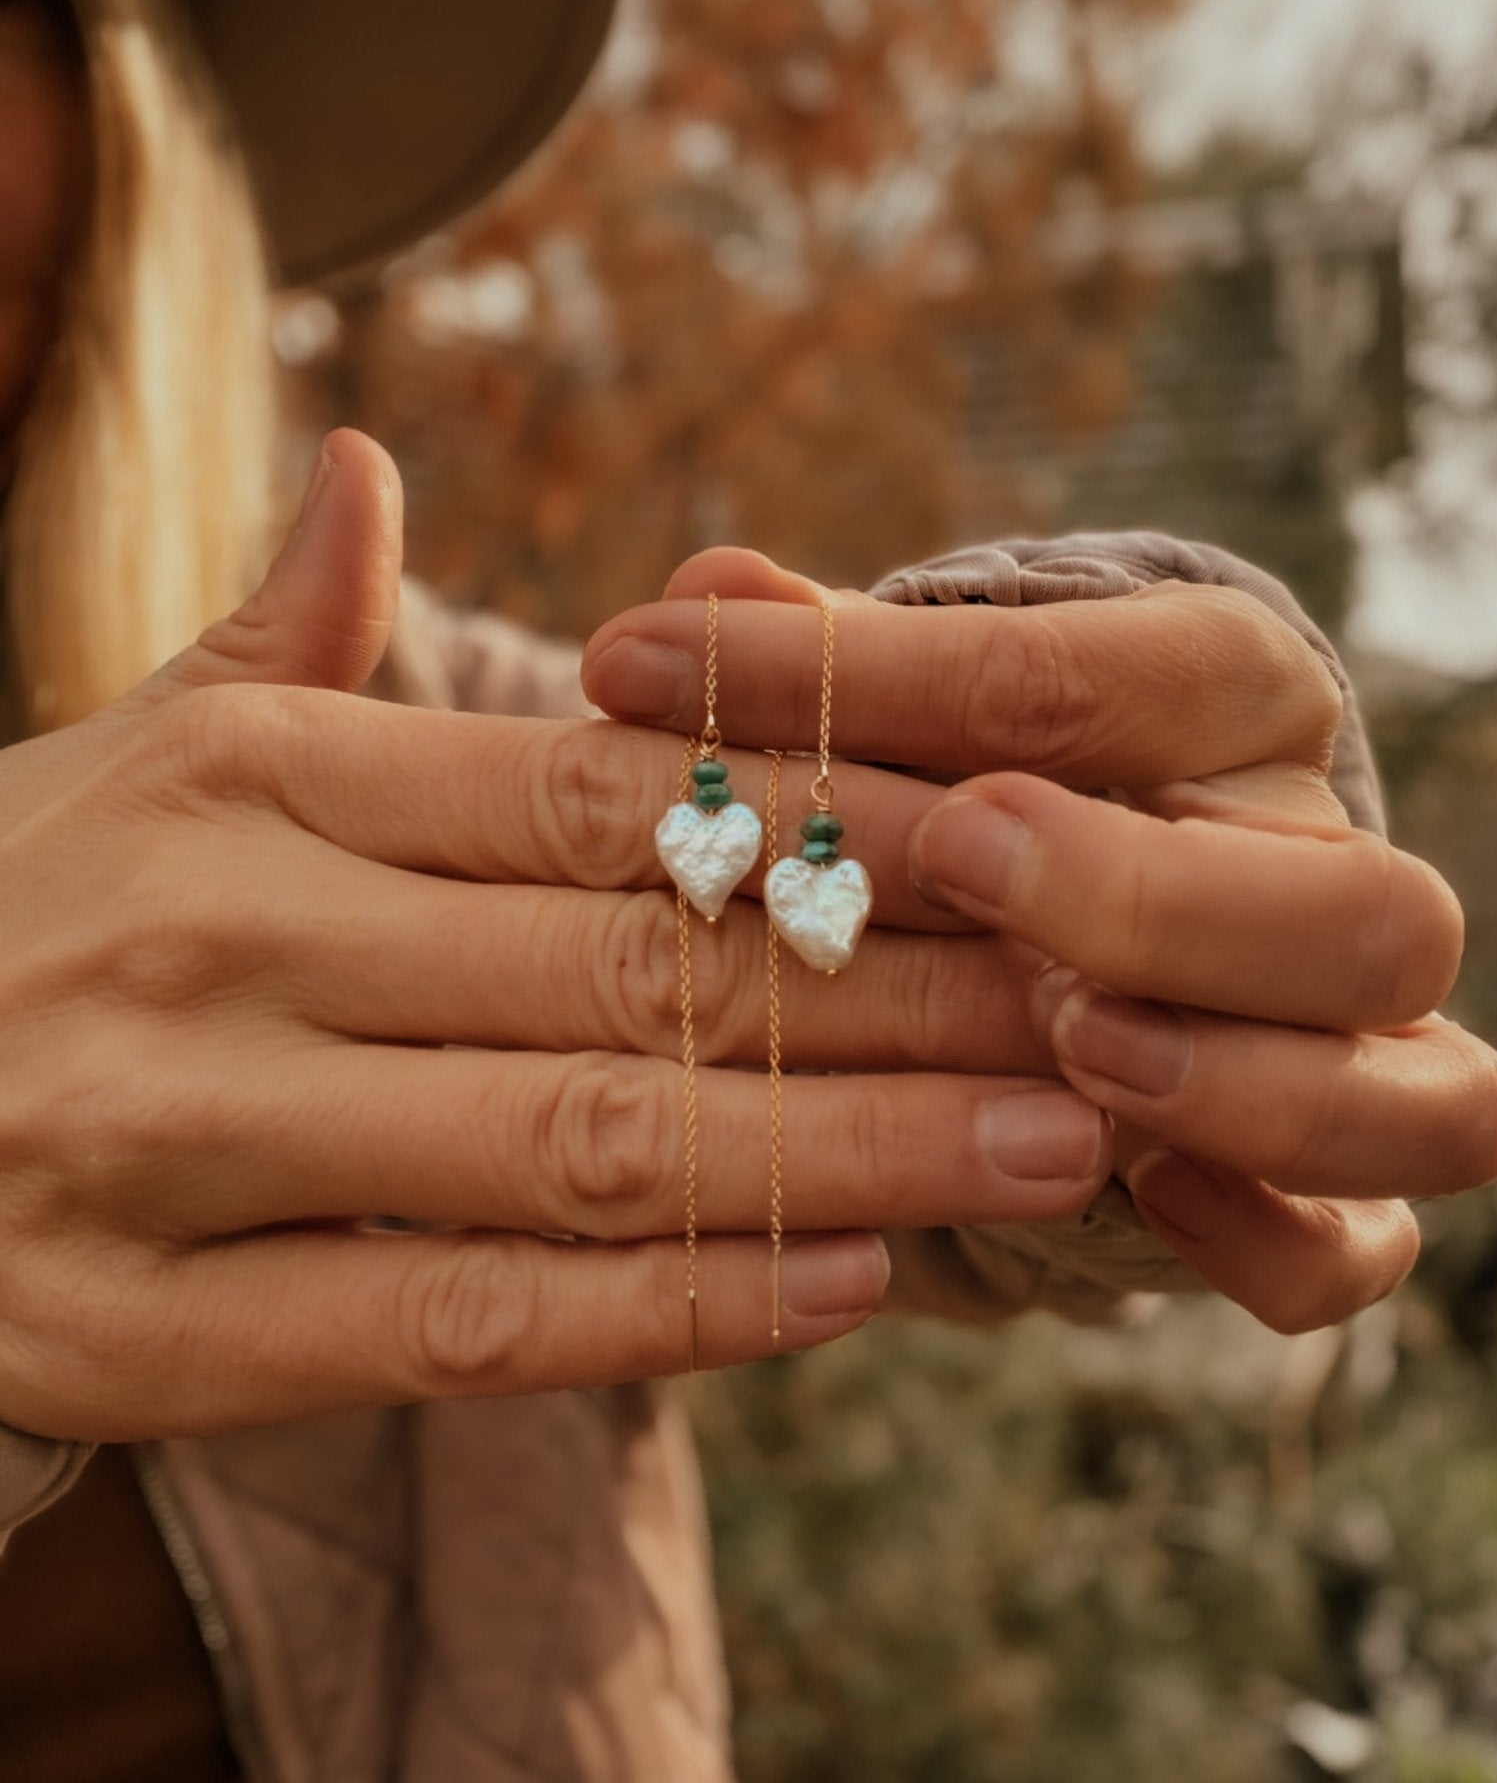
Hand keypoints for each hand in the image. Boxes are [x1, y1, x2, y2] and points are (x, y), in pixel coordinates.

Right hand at [0, 442, 1124, 1444]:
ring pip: (576, 1142)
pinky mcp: (147, 1326)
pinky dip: (664, 1313)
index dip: (826, 812)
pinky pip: (452, 1327)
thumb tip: (366, 455)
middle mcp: (225, 934)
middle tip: (1103, 1002)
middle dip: (894, 990)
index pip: (598, 780)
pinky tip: (843, 1289)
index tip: (1020, 836)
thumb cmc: (21, 912)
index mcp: (254, 772)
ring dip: (841, 1150)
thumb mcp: (132, 747)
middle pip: (630, 957)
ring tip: (1046, 1145)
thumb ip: (275, 624)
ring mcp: (180, 1137)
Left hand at [582, 547, 1496, 1332]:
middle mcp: (1332, 875)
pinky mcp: (1337, 1198)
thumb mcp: (906, 725)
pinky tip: (1142, 1201)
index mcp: (1237, 711)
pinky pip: (1367, 1251)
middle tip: (954, 860)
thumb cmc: (982, 801)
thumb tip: (702, 581)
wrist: (1088, 935)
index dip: (909, 681)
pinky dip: (1271, 1241)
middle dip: (1153, 893)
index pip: (1134, 676)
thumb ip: (833, 673)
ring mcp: (1362, 1052)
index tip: (688, 675)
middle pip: (1363, 907)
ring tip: (1067, 1047)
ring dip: (1239, 1081)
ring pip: (1431, 1098)